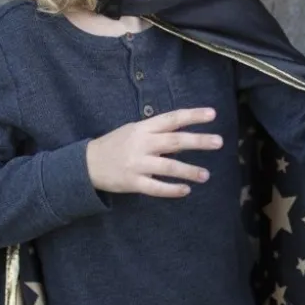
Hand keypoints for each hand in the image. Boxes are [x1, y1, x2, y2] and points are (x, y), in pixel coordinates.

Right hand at [86, 108, 221, 197]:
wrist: (85, 164)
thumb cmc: (116, 144)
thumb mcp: (135, 130)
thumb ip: (159, 131)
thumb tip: (186, 132)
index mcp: (143, 128)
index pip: (172, 118)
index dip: (193, 115)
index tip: (213, 114)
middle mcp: (141, 144)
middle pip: (174, 141)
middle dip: (198, 141)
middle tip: (219, 142)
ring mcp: (136, 164)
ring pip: (168, 167)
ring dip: (189, 171)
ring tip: (206, 175)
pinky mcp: (131, 182)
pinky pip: (155, 187)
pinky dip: (171, 189)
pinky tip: (185, 190)